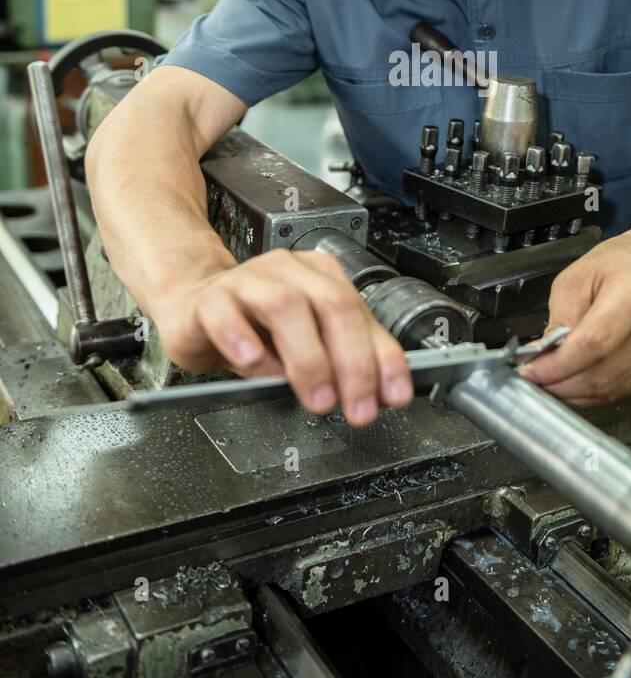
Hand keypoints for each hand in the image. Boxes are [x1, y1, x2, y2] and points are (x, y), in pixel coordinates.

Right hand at [151, 248, 412, 426]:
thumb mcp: (306, 340)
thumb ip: (342, 360)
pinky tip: (253, 363)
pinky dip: (243, 340)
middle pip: (332, 305)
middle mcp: (289, 272)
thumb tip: (378, 394)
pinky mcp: (210, 300)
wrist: (193, 304)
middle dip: (351, 362)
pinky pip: (226, 314)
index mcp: (320, 277)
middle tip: (353, 405)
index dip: (382, 357)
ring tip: (317, 396)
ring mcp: (248, 281)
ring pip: (285, 306)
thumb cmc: (253, 325)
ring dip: (307, 357)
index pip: (361, 313)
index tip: (391, 396)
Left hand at [520, 229, 630, 406]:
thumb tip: (543, 358)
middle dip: (561, 384)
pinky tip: (582, 376)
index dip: (559, 365)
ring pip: (613, 390)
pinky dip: (597, 391)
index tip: (532, 371)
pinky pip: (626, 391)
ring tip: (555, 378)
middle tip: (537, 379)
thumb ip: (560, 320)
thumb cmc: (623, 264)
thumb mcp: (577, 277)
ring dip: (577, 392)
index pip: (595, 344)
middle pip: (604, 375)